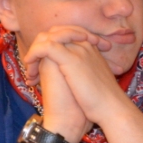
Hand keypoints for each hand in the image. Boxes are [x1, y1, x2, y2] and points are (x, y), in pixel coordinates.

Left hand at [23, 25, 142, 142]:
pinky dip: (34, 55)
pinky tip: (30, 70)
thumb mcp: (94, 80)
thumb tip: (73, 78)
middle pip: (56, 33)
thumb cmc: (105, 101)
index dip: (52, 46)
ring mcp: (78, 50)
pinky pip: (46, 47)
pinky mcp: (71, 59)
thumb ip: (83, 72)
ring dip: (35, 52)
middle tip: (33, 67)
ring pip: (48, 38)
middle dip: (42, 46)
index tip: (42, 66)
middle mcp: (84, 45)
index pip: (66, 34)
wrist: (112, 110)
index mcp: (91, 49)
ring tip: (31, 71)